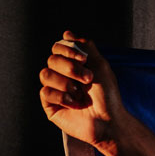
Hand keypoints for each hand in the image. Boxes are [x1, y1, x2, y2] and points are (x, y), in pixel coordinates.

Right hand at [39, 31, 125, 149]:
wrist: (109, 121)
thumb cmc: (108, 97)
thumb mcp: (100, 66)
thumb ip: (85, 47)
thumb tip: (67, 33)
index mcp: (73, 65)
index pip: (58, 47)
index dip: (67, 50)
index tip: (84, 59)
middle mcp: (62, 76)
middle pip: (51, 59)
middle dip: (71, 68)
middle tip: (88, 79)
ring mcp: (55, 90)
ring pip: (45, 74)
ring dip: (66, 84)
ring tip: (81, 95)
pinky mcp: (50, 105)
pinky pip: (45, 92)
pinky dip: (62, 97)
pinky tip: (75, 105)